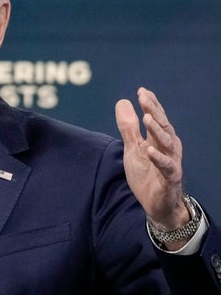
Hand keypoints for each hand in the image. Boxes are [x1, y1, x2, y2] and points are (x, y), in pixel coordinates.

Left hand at [115, 88, 188, 236]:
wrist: (158, 203)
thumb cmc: (147, 173)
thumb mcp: (133, 148)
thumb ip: (128, 127)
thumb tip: (122, 102)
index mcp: (159, 139)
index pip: (156, 117)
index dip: (150, 104)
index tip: (141, 91)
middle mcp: (168, 147)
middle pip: (162, 126)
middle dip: (153, 111)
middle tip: (144, 97)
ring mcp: (171, 161)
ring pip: (166, 143)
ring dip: (156, 130)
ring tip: (146, 118)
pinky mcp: (170, 177)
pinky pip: (166, 166)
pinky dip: (158, 158)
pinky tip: (149, 149)